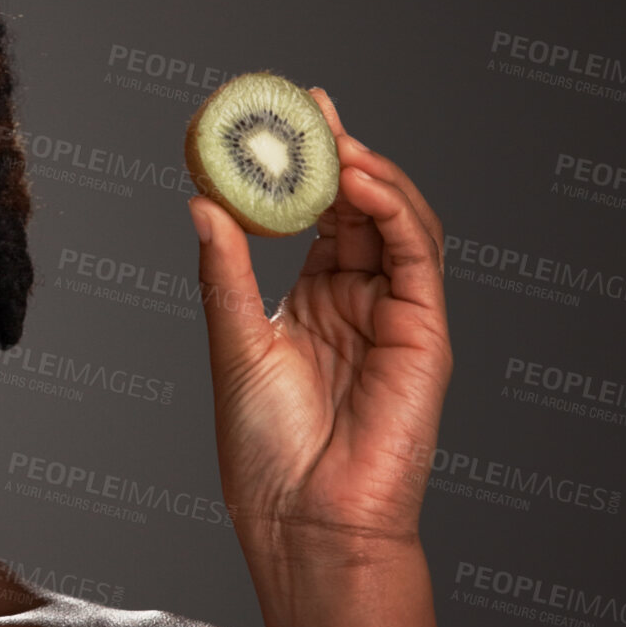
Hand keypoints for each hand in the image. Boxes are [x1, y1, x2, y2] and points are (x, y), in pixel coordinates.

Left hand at [187, 88, 450, 559]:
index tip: (280, 115)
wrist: (303, 519)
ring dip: (369, 173)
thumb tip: (199, 200)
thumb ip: (224, 270)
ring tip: (333, 139)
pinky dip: (395, 211)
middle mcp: (359, 300)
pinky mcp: (425, 332)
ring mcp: (396, 313)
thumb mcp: (232, 341)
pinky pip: (420, 256)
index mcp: (312, 300)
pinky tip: (360, 183)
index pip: (317, 213)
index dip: (304, 165)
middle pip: (360, 206)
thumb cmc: (265, 449)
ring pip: (398, 220)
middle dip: (339, 152)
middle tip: (309, 107)